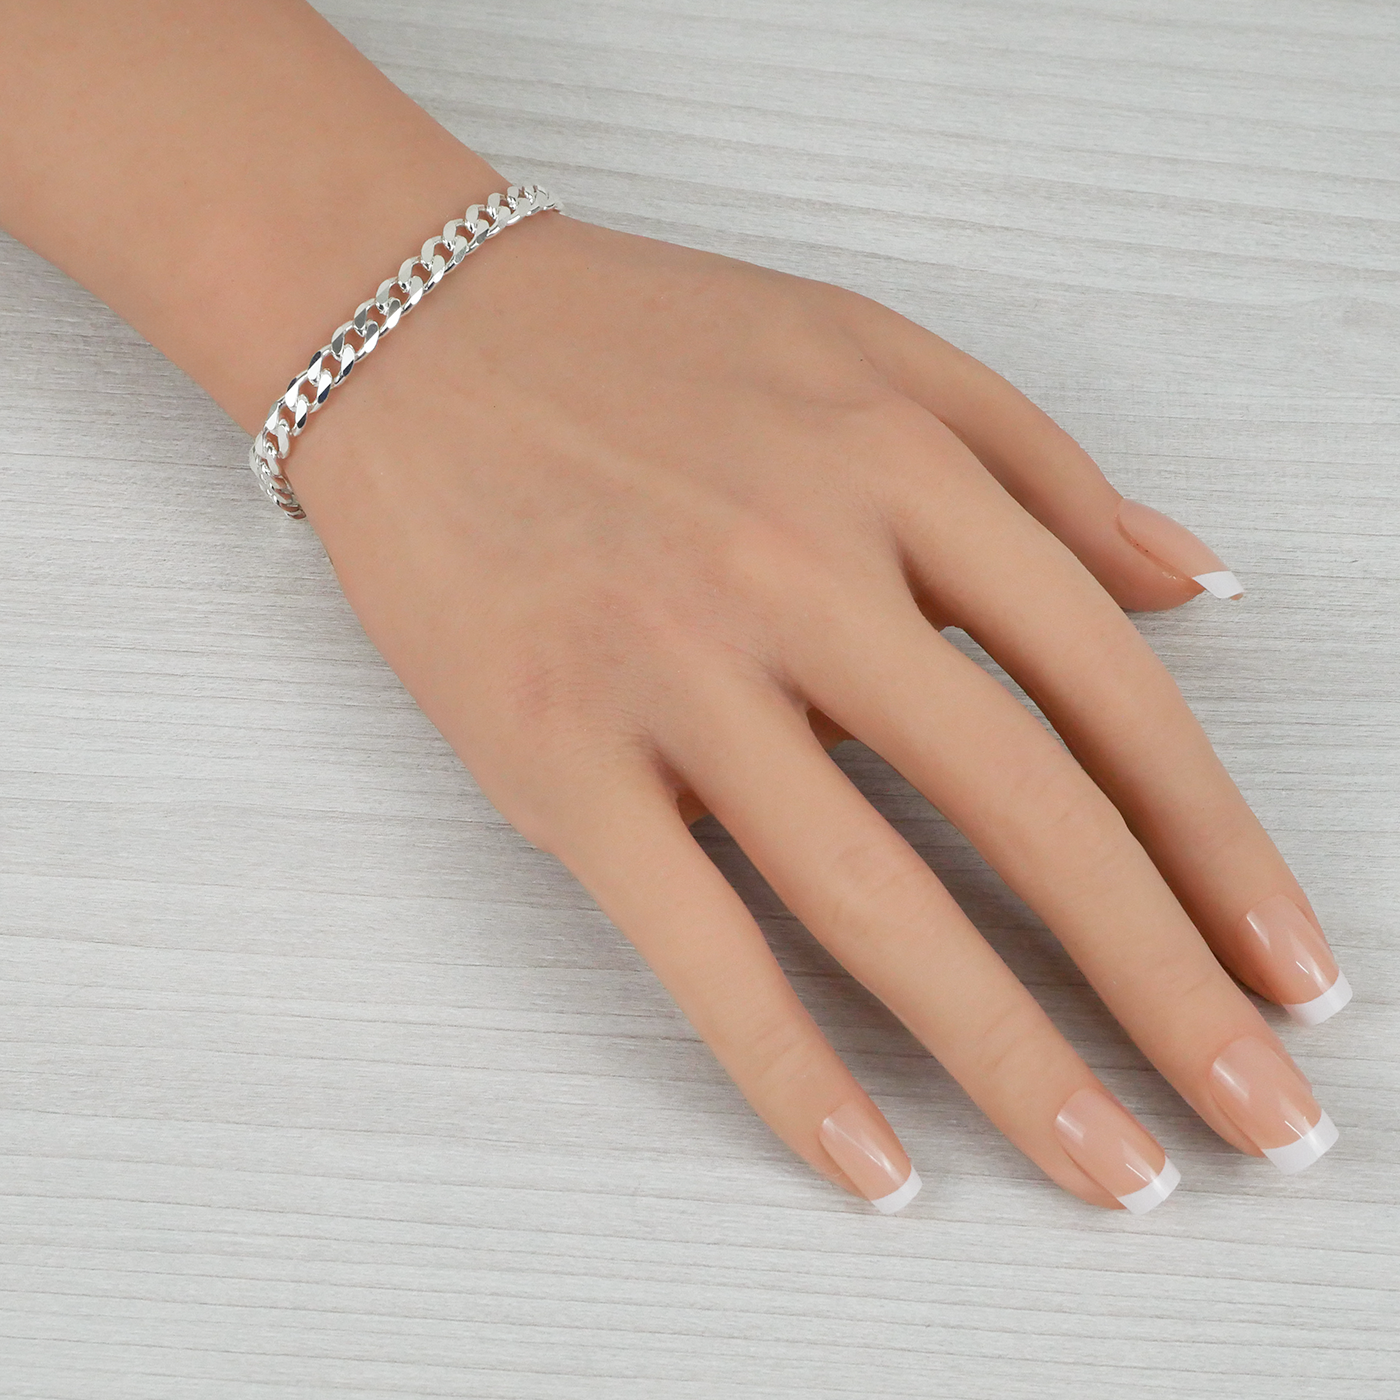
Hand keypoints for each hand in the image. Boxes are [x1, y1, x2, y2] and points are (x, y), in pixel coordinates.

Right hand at [286, 211, 1345, 1213]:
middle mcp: (801, 571)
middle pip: (1026, 812)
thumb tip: (1190, 586)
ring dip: (1011, 1055)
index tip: (1290, 971)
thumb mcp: (873, 352)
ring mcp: (672, 670)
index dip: (1220, 850)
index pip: (1110, 694)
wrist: (413, 333)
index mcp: (899, 469)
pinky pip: (693, 935)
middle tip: (1255, 1124)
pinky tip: (875, 1161)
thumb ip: (1044, 469)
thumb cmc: (642, 343)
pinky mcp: (555, 754)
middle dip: (1162, 988)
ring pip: (874, 897)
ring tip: (1109, 1169)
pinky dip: (787, 1065)